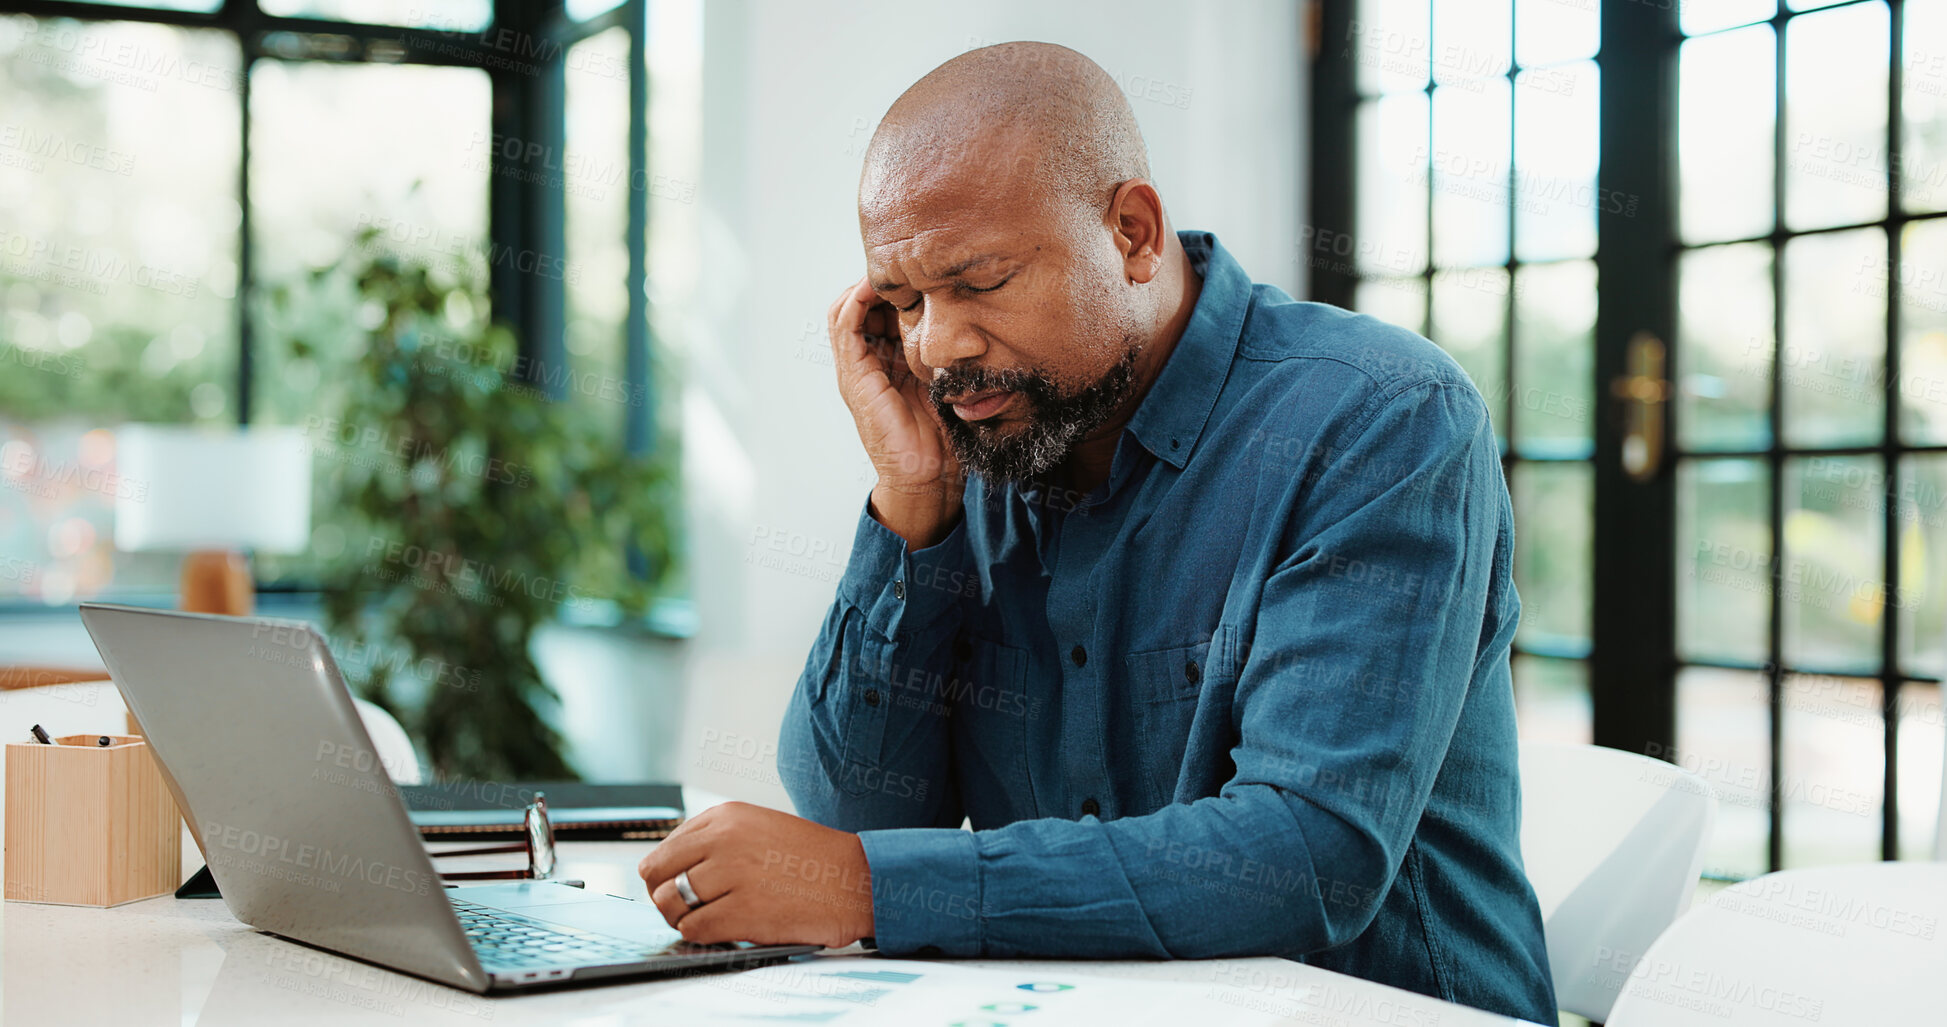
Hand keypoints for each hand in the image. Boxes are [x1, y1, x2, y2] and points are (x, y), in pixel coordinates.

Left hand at [637, 802, 874, 949]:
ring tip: (709, 920)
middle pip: (656, 876)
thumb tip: (669, 872)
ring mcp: (732, 874)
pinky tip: (726, 930)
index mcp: (726, 816)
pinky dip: (702, 936)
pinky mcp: (743, 910)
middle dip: (666, 897)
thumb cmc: (812, 859)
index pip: (664, 849)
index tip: (680, 889)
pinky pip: (693, 929)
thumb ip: (716, 842)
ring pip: (669, 904)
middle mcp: (723, 839)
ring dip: (683, 919)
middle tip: (689, 909)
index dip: (666, 876)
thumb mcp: (760, 828)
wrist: (858, 880)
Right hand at [827, 275, 964, 548]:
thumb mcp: (949, 381)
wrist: (931, 476)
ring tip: (894, 269)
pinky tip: (880, 285)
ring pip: (845, 308)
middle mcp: (867, 364)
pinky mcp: (854, 377)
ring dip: (866, 284)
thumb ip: (949, 356)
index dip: (896, 288)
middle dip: (881, 281)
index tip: (924, 271)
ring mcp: (856, 370)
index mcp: (887, 365)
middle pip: (859, 305)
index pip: (879, 311)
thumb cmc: (946, 435)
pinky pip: (845, 325)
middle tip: (909, 264)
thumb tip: (975, 324)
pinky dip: (858, 299)